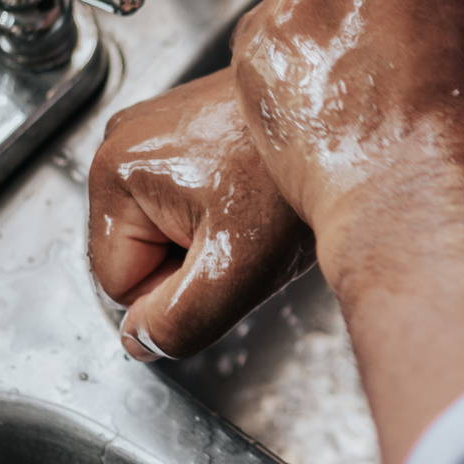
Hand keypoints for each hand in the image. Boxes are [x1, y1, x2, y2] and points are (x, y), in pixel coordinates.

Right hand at [88, 68, 313, 360]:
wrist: (349, 122)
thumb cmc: (294, 178)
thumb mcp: (236, 270)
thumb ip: (176, 321)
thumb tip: (141, 341)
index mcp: (115, 173)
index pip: (118, 286)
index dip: (173, 296)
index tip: (224, 263)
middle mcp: (123, 142)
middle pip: (140, 255)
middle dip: (192, 264)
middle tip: (245, 236)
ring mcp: (156, 130)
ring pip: (166, 231)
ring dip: (210, 238)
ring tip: (255, 212)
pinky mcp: (188, 128)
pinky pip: (188, 199)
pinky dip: (224, 209)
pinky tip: (258, 193)